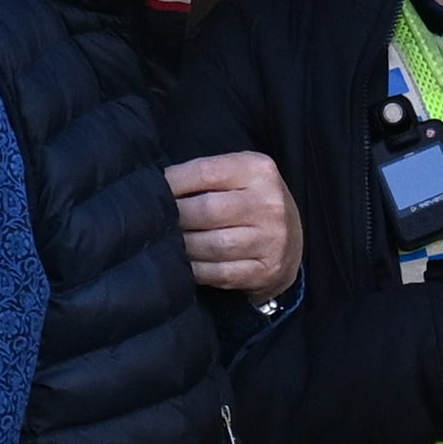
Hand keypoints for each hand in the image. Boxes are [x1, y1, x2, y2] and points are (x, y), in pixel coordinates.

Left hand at [167, 148, 300, 302]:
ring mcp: (272, 240)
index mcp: (259, 170)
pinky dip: (195, 270)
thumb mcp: (238, 176)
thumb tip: (157, 186)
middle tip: (158, 222)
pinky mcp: (266, 270)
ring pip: (212, 245)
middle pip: (206, 210)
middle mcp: (270, 203)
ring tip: (169, 243)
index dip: (172, 183)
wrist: (290, 241)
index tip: (152, 190)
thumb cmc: (251, 203)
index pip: (204, 173)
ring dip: (183, 246)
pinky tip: (185, 264)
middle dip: (175, 217)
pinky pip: (220, 273)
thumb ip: (206, 176)